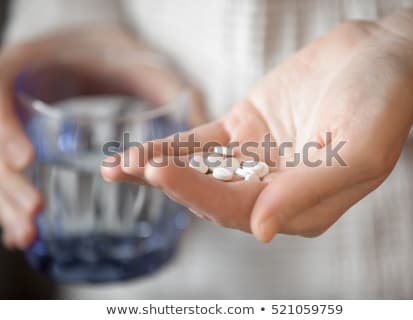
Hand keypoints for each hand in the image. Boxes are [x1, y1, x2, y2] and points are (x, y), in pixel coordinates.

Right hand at [0, 25, 200, 248]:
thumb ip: (159, 81)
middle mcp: (7, 92)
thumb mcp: (131, 56)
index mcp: (23, 63)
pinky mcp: (14, 140)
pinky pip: (6, 173)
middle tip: (32, 214)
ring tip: (25, 234)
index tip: (27, 160)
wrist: (79, 46)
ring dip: (9, 202)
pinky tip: (21, 231)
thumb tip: (198, 113)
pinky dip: (11, 201)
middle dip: (9, 181)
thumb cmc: (108, 49)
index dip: (6, 129)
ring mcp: (7, 119)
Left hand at [102, 11, 412, 241]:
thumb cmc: (380, 104)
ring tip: (122, 170)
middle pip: (216, 195)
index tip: (165, 175)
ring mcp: (257, 159)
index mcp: (302, 206)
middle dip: (177, 184)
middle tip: (143, 169)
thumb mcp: (356, 154)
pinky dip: (173, 146)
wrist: (380, 58)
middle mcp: (275, 189)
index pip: (244, 212)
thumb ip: (305, 194)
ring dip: (163, 171)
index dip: (202, 197)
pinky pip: (203, 143)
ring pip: (202, 171)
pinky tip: (141, 153)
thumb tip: (260, 232)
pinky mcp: (244, 130)